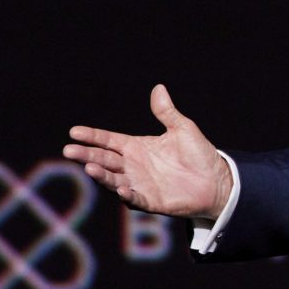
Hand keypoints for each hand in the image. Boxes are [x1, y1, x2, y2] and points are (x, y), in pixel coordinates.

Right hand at [62, 84, 232, 218]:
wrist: (217, 180)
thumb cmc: (199, 154)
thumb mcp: (183, 129)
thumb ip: (167, 112)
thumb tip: (159, 88)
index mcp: (137, 147)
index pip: (109, 140)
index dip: (92, 136)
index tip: (74, 131)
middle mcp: (133, 166)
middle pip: (104, 159)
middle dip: (87, 155)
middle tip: (70, 150)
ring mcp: (140, 184)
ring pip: (113, 179)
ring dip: (101, 175)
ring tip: (90, 167)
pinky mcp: (151, 201)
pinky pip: (135, 198)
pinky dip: (127, 194)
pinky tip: (121, 188)